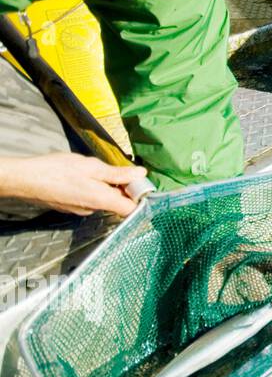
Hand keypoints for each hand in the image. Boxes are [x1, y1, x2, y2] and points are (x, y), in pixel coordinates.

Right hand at [0, 153, 146, 216]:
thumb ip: (117, 173)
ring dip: (105, 186)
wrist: (26, 179)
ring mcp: (80, 210)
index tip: (139, 183)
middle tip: (117, 170)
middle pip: (118, 203)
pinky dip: (92, 189)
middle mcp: (92, 209)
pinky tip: (82, 177)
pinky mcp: (71, 207)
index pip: (131, 209)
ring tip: (95, 171)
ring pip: (103, 199)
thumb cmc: (57, 170)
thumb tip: (140, 174)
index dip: (139, 197)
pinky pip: (89, 199)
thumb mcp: (92, 167)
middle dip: (122, 188)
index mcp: (101, 200)